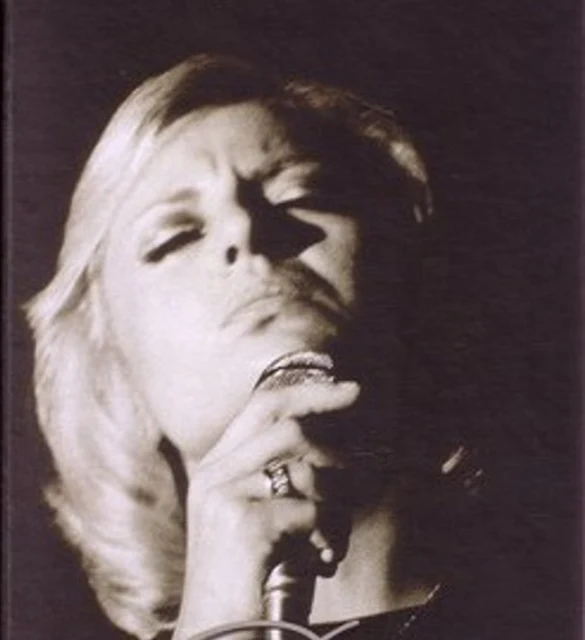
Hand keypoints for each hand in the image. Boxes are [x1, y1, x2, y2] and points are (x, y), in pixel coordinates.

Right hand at [172, 379, 359, 639]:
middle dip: (328, 422)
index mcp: (217, 467)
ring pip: (303, 464)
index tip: (347, 389)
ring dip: (333, 499)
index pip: (262, 406)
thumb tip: (330, 450)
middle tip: (356, 432)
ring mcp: (225, 494)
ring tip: (329, 532)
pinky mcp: (243, 522)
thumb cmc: (246, 575)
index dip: (308, 392)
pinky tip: (321, 556)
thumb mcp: (258, 516)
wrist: (216, 632)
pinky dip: (327, 533)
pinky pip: (309, 509)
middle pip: (283, 420)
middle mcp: (215, 473)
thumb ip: (279, 478)